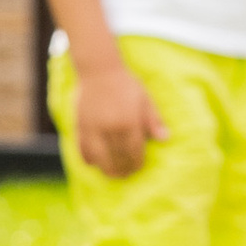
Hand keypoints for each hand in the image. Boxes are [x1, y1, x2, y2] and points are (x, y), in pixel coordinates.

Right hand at [74, 58, 163, 179]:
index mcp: (129, 122)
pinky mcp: (80, 126)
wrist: (98, 70)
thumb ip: (154, 120)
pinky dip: (88, 159)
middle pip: (117, 158)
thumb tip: (165, 139)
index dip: (136, 163)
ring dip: (106, 169)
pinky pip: (82, 149)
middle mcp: (111, 128)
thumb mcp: (145, 99)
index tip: (137, 168)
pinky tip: (94, 163)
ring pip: (99, 158)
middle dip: (122, 169)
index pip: (134, 151)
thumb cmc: (126, 84)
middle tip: (125, 175)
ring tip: (111, 174)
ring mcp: (93, 128)